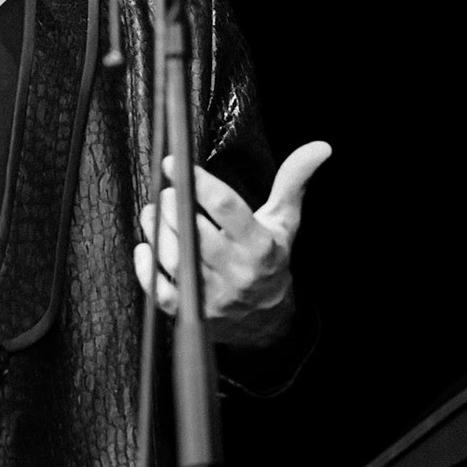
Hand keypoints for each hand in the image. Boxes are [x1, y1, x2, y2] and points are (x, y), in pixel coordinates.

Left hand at [134, 141, 330, 347]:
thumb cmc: (271, 259)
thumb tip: (320, 146)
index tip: (174, 161)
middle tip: (166, 191)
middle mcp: (237, 272)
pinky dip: (146, 269)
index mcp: (260, 246)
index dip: (198, 182)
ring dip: (157, 231)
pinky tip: (145, 247)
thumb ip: (293, 182)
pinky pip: (161, 293)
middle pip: (195, 234)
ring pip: (176, 260)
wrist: (267, 320)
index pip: (226, 208)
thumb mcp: (285, 221)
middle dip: (173, 206)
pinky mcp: (193, 313)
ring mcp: (214, 296)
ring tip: (151, 211)